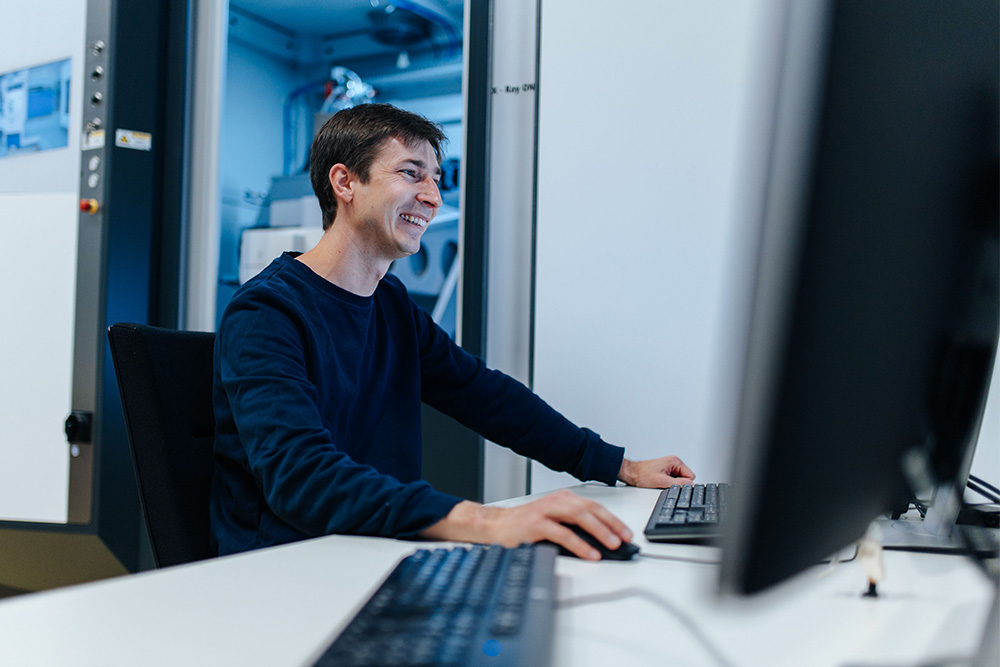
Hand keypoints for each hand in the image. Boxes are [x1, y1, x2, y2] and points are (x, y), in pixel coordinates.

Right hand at [418, 489, 631, 560]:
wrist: (494, 526)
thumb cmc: (524, 526)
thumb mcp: (552, 522)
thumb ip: (572, 527)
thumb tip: (600, 541)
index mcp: (562, 498)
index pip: (594, 506)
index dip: (612, 519)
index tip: (626, 531)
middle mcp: (555, 501)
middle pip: (590, 509)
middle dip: (611, 524)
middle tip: (625, 537)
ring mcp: (545, 511)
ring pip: (579, 517)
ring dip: (599, 531)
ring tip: (613, 544)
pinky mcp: (536, 524)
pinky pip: (563, 534)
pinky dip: (580, 544)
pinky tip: (590, 553)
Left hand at [618, 456, 694, 487]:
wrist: (631, 473)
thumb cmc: (642, 475)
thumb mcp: (662, 482)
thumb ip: (678, 484)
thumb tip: (690, 485)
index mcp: (675, 461)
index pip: (690, 476)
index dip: (683, 484)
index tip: (673, 485)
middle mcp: (674, 462)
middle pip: (685, 478)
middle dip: (677, 483)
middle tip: (664, 483)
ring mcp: (669, 466)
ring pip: (679, 480)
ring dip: (671, 483)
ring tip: (660, 482)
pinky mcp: (665, 470)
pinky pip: (673, 479)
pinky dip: (667, 483)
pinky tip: (659, 481)